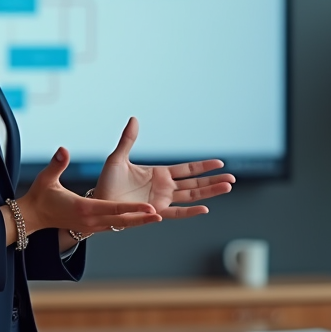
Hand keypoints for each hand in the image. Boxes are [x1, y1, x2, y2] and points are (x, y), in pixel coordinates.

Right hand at [14, 147, 159, 237]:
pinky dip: (126, 223)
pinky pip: (112, 226)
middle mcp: (90, 220)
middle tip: (159, 214)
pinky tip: (137, 219)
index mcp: (83, 208)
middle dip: (141, 218)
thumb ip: (57, 163)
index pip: (113, 208)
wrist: (32, 217)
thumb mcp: (46, 178)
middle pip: (121, 221)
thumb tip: (63, 149)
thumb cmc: (40, 196)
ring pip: (118, 226)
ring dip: (137, 222)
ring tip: (155, 218)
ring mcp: (90, 227)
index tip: (148, 207)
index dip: (132, 208)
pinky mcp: (89, 228)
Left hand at [94, 117, 234, 218]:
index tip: (220, 163)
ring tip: (226, 188)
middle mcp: (164, 188)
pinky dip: (190, 212)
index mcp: (159, 174)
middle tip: (231, 178)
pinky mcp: (155, 212)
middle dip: (213, 181)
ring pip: (191, 197)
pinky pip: (176, 213)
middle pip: (195, 184)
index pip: (187, 169)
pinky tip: (205, 209)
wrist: (99, 203)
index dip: (203, 166)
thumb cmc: (107, 182)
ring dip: (209, 193)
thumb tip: (134, 118)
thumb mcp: (118, 158)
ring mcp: (161, 201)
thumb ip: (128, 140)